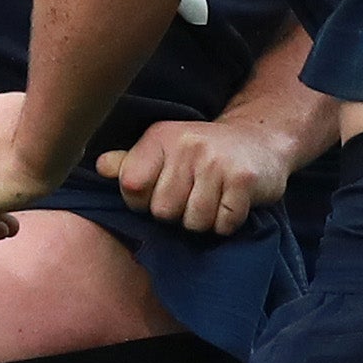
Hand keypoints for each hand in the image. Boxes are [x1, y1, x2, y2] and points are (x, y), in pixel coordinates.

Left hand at [97, 113, 293, 236]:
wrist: (262, 140)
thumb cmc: (204, 152)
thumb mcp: (166, 148)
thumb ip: (131, 162)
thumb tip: (101, 167)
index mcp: (161, 137)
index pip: (131, 186)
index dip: (142, 201)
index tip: (159, 192)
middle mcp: (187, 146)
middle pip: (162, 211)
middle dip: (177, 214)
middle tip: (194, 195)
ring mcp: (217, 163)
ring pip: (193, 223)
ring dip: (203, 221)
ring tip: (213, 199)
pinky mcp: (244, 181)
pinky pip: (222, 225)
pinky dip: (226, 223)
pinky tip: (231, 203)